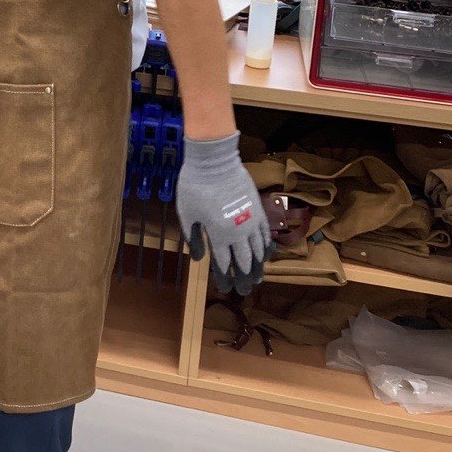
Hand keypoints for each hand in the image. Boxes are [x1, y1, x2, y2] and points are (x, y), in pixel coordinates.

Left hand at [176, 131, 271, 296]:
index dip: (225, 277)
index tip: (226, 288)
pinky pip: (266, 234)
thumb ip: (193, 237)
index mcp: (219, 235)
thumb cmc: (195, 186)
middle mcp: (239, 232)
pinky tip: (265, 255)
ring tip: (257, 278)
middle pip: (244, 261)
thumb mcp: (186, 213)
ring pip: (258, 250)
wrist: (214, 161)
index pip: (224, 263)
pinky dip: (266, 247)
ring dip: (258, 266)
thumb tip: (198, 259)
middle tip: (244, 290)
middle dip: (244, 278)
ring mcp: (252, 221)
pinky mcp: (259, 209)